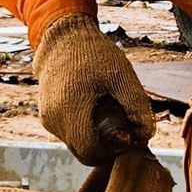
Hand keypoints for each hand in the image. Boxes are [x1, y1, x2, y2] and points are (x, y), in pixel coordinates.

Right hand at [32, 13, 155, 161]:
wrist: (62, 39)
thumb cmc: (93, 54)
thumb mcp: (121, 75)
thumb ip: (136, 106)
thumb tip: (144, 135)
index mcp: (71, 110)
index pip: (93, 150)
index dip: (115, 148)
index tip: (129, 134)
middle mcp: (54, 120)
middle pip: (85, 153)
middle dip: (107, 148)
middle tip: (124, 129)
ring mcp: (49, 120)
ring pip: (77, 146)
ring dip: (96, 140)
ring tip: (111, 116)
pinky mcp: (48, 117)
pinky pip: (70, 135)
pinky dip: (85, 132)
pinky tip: (97, 113)